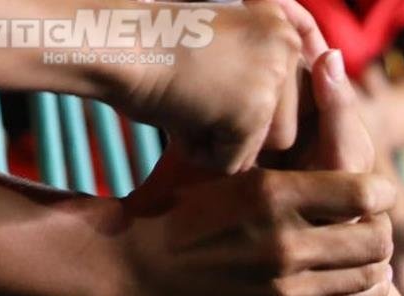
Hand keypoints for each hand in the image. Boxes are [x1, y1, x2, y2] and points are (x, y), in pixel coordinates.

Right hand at [104, 0, 325, 172]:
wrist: (112, 40)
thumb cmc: (151, 45)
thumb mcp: (223, 47)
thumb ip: (259, 73)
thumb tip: (287, 133)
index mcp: (282, 26)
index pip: (291, 95)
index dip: (248, 105)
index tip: (210, 85)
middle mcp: (287, 46)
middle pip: (286, 123)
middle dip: (240, 126)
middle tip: (194, 95)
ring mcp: (272, 78)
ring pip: (269, 146)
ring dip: (225, 141)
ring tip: (188, 105)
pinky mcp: (252, 112)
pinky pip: (235, 162)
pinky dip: (200, 153)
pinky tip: (175, 118)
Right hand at [106, 145, 395, 295]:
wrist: (130, 267)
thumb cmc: (177, 202)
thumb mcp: (222, 163)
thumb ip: (274, 140)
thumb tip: (326, 70)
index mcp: (271, 194)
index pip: (366, 194)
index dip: (382, 191)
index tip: (378, 190)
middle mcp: (283, 243)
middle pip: (377, 238)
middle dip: (383, 226)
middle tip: (377, 220)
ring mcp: (283, 285)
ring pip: (368, 273)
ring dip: (377, 259)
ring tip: (371, 246)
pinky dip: (365, 286)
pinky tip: (363, 273)